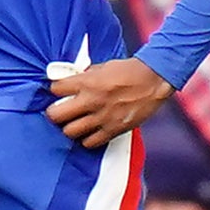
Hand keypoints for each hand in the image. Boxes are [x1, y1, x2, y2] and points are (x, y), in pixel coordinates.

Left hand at [46, 57, 172, 147]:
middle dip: (54, 113)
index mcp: (87, 82)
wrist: (154, 80)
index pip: (55, 89)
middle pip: (56, 115)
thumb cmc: (129, 71)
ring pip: (70, 132)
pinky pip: (90, 143)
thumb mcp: (102, 67)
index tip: (59, 91)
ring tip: (75, 123)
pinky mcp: (114, 130)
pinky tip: (90, 131)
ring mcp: (102, 117)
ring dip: (70, 127)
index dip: (55, 90)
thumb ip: (84, 76)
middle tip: (59, 111)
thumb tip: (69, 81)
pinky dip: (87, 139)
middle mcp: (92, 101)